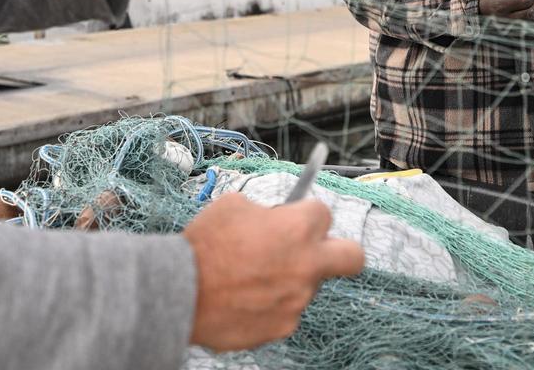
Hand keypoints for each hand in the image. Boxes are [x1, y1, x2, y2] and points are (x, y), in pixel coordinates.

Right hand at [183, 193, 364, 351]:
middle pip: (352, 256)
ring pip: (308, 285)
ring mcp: (297, 300)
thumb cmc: (204, 245)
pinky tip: (244, 299)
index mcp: (298, 229)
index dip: (305, 213)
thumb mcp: (233, 206)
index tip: (293, 217)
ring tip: (252, 277)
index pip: (323, 212)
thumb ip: (264, 211)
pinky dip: (270, 305)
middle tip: (316, 251)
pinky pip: (285, 311)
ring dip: (290, 279)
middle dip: (340, 251)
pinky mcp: (283, 327)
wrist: (181, 291)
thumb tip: (272, 218)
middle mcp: (307, 265)